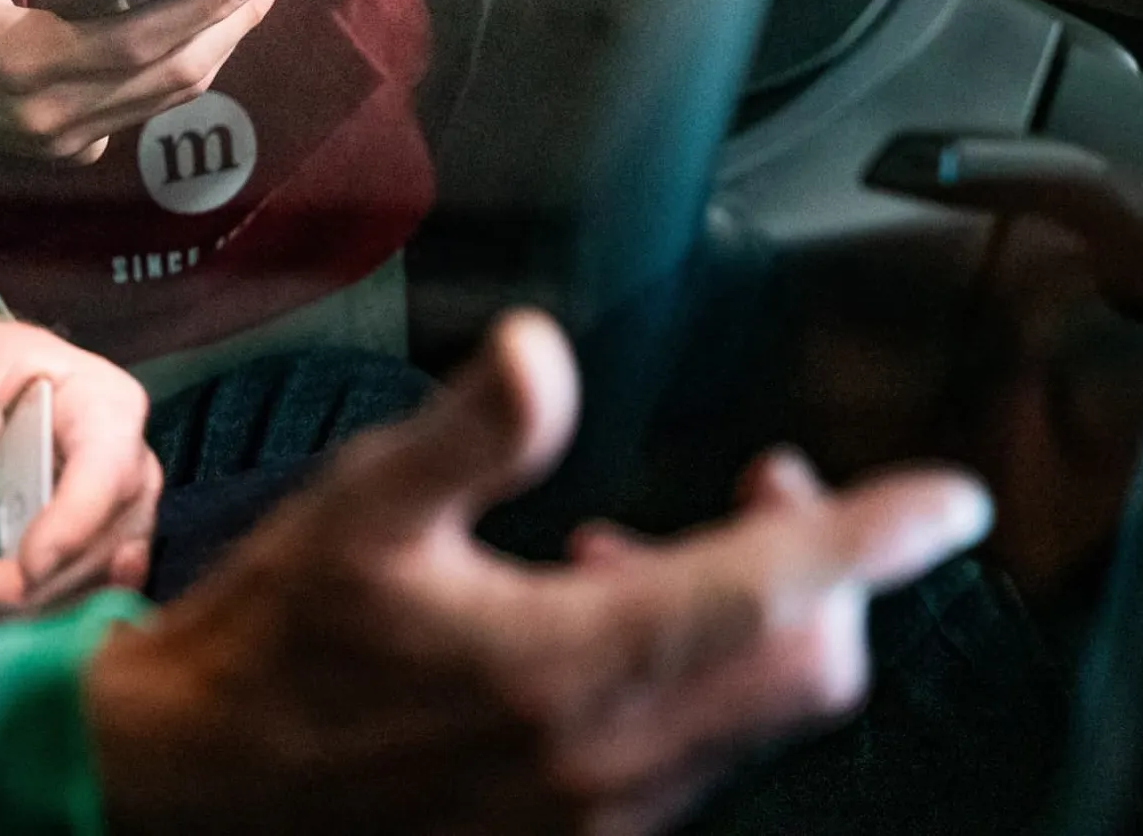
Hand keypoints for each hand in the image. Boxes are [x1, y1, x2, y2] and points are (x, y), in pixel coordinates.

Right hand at [0, 0, 297, 163]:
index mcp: (26, 63)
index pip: (142, 41)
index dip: (207, 5)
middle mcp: (54, 117)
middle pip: (174, 76)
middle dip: (235, 21)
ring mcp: (62, 142)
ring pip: (166, 98)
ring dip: (219, 43)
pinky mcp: (64, 148)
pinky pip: (141, 108)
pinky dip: (181, 66)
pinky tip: (205, 23)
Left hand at [0, 303, 161, 618]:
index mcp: (107, 409)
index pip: (110, 475)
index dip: (76, 527)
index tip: (26, 570)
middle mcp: (125, 475)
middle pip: (98, 552)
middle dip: (22, 587)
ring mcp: (105, 527)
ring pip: (75, 593)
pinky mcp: (75, 567)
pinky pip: (48, 609)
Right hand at [84, 311, 993, 835]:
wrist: (193, 800)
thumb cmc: (269, 658)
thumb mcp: (357, 513)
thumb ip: (471, 432)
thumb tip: (546, 353)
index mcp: (572, 664)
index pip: (783, 592)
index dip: (879, 536)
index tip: (949, 502)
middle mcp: (611, 760)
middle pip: (807, 670)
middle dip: (823, 576)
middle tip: (772, 495)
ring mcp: (599, 817)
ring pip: (754, 723)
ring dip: (744, 630)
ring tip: (646, 552)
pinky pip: (688, 765)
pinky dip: (685, 688)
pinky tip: (589, 630)